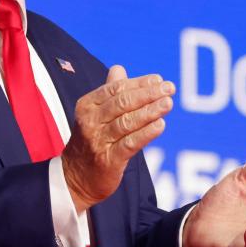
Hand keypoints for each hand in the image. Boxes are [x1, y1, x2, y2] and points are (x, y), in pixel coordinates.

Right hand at [62, 65, 173, 210]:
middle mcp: (90, 121)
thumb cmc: (92, 141)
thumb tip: (119, 68)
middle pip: (122, 103)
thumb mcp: (95, 114)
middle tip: (170, 88)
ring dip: (150, 111)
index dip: (139, 83)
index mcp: (87, 105)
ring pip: (127, 122)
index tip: (159, 80)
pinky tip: (160, 125)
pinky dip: (146, 133)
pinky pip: (130, 143)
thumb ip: (109, 91)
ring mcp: (98, 141)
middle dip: (148, 93)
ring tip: (168, 103)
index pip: (116, 89)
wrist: (76, 178)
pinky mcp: (108, 160)